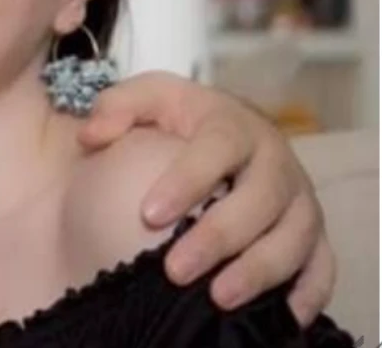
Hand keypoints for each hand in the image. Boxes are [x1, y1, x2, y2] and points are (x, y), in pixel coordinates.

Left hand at [77, 71, 333, 325]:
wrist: (227, 131)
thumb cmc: (179, 121)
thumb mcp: (147, 99)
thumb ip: (116, 107)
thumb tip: (92, 135)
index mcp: (235, 126)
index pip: (218, 148)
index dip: (189, 180)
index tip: (150, 215)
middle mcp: (275, 162)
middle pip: (261, 199)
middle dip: (220, 237)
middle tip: (176, 270)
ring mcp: (299, 200)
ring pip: (295, 236)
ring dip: (260, 270)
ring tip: (219, 298)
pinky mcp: (313, 233)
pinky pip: (322, 264)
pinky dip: (309, 291)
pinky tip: (282, 316)